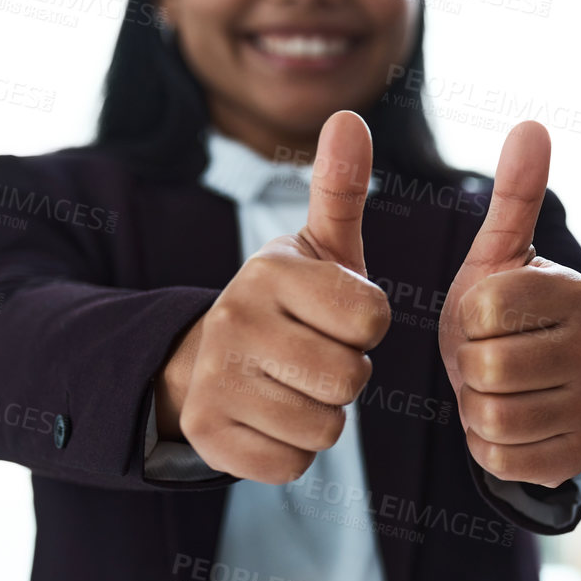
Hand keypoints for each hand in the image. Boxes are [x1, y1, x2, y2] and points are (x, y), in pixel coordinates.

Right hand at [160, 111, 390, 483]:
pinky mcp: (208, 438)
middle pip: (351, 377)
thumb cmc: (291, 304)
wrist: (207, 362)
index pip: (372, 316)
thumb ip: (342, 187)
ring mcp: (214, 382)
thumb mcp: (320, 247)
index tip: (339, 317)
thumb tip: (349, 116)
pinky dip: (292, 451)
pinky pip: (294, 464)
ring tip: (294, 386)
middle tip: (316, 356)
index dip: (368, 325)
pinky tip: (270, 420)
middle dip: (348, 375)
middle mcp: (233, 321)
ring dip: (324, 415)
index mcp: (269, 271)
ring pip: (326, 427)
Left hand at [439, 121, 580, 488]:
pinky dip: (487, 446)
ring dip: (475, 408)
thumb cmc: (502, 316)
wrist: (530, 390)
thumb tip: (534, 123)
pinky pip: (504, 458)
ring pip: (494, 416)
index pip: (485, 307)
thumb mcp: (500, 258)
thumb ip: (515, 196)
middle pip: (487, 366)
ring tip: (493, 390)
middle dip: (467, 367)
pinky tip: (505, 424)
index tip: (485, 317)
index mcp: (578, 291)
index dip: (466, 318)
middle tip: (484, 359)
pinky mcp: (580, 453)